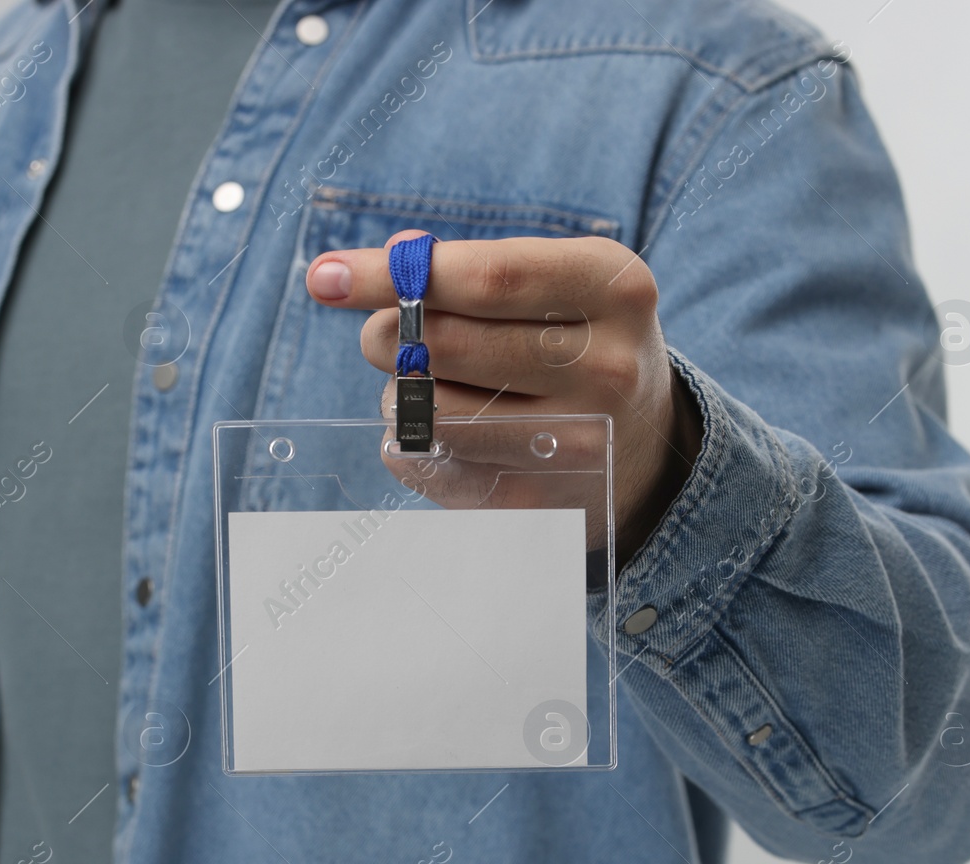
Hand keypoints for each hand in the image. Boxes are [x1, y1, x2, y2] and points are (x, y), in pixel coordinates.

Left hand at [305, 230, 701, 561]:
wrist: (646, 448)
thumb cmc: (577, 341)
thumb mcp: (558, 283)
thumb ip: (476, 263)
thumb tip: (396, 254)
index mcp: (616, 289)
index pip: (487, 278)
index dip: (396, 275)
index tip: (324, 276)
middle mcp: (608, 368)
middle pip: (445, 345)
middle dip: (387, 334)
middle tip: (384, 334)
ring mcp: (576, 443)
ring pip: (426, 411)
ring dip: (399, 393)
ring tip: (428, 385)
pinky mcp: (538, 502)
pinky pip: (427, 464)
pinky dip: (410, 441)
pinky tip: (446, 432)